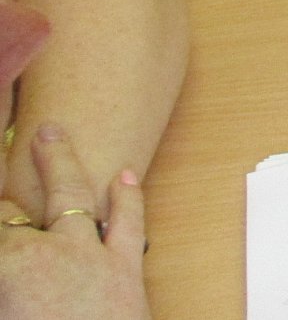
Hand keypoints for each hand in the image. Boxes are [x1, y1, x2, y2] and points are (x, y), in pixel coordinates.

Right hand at [0, 126, 149, 319]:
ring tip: (51, 131)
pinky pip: (128, 224)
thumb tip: (8, 282)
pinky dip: (128, 197)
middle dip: (3, 199)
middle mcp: (45, 252)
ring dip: (59, 161)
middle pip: (13, 216)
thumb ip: (6, 285)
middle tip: (6, 160)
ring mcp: (89, 256)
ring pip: (72, 196)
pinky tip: (124, 174)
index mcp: (8, 267)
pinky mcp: (126, 270)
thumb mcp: (5, 307)